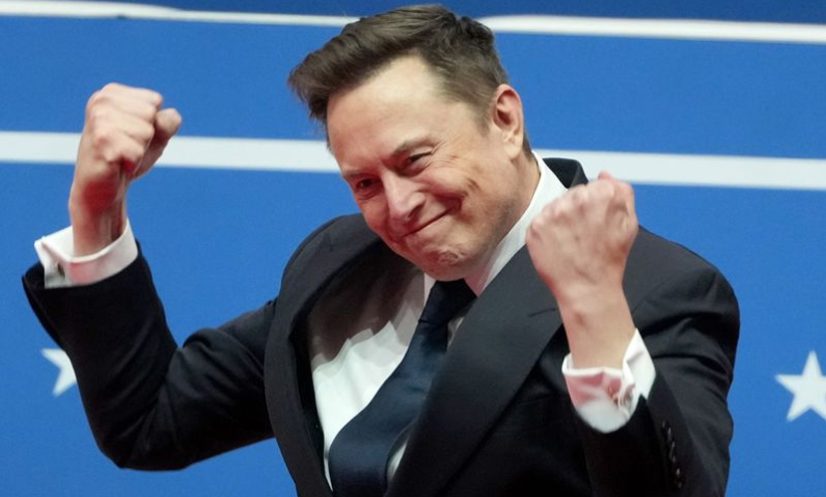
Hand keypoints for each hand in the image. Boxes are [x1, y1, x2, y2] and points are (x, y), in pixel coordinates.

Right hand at [69, 83, 181, 254]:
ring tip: (121, 155)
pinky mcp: (100, 141)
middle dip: (145, 137)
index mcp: (111, 93)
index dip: (151, 124)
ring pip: (146, 132)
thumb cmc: (128, 157)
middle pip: (151, 114)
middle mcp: (101, 101)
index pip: (154, 101)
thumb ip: (167, 122)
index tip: (131, 135)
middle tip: (125, 147)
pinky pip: (137, 151)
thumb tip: (172, 115)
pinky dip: (133, 163)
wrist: (102, 189)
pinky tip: (117, 165)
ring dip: (138, 150)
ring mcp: (98, 120)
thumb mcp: (154, 136)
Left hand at [526, 171, 637, 367]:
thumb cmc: (610, 258)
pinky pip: (540, 220)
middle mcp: (575, 198)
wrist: (588, 289)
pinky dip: (547, 231)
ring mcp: (553, 212)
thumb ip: (621, 192)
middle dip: (577, 210)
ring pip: (556, 205)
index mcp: (602, 193)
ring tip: (571, 241)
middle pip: (573, 193)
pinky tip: (558, 245)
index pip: (593, 186)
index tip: (597, 223)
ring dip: (561, 219)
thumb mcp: (628, 223)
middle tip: (584, 234)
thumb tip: (605, 174)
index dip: (595, 205)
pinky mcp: (536, 226)